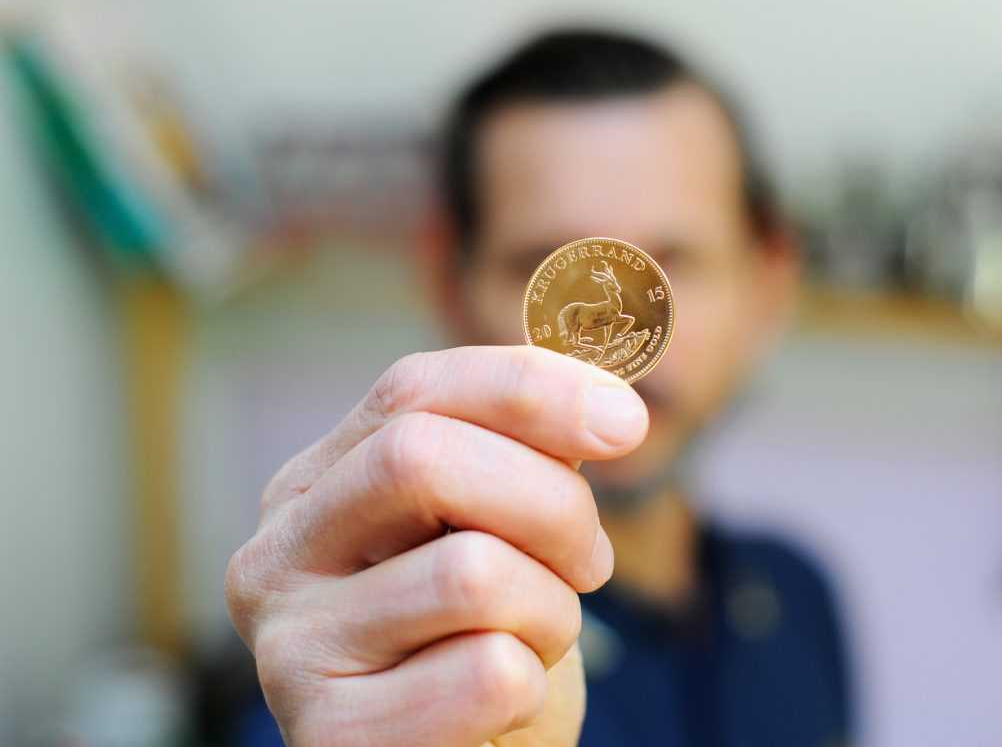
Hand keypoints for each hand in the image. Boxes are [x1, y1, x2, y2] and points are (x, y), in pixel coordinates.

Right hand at [225, 346, 648, 745]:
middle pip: (424, 460)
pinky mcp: (329, 737)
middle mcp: (276, 555)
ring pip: (472, 573)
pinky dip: (531, 687)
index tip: (626, 422)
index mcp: (314, 485)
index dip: (530, 388)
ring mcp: (287, 649)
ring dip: (551, 611)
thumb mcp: (501, 525)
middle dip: (550, 504)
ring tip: (535, 640)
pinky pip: (487, 675)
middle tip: (589, 563)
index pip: (411, 389)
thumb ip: (528, 451)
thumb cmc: (482, 635)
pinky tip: (499, 707)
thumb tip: (610, 404)